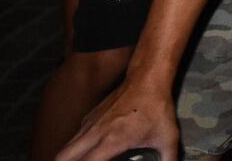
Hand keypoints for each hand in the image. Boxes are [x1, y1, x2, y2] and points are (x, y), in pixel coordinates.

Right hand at [54, 82, 177, 160]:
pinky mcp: (89, 116)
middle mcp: (95, 133)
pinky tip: (90, 151)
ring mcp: (89, 123)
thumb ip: (168, 159)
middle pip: (63, 157)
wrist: (147, 79)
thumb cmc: (157, 108)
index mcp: (112, 141)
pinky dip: (76, 148)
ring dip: (70, 158)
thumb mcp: (168, 137)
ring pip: (65, 148)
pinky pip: (74, 137)